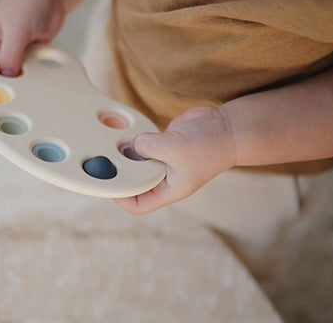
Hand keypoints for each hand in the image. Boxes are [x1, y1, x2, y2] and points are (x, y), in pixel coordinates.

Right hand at [0, 0, 65, 75]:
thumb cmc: (28, 3)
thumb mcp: (17, 30)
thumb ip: (10, 54)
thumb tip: (8, 76)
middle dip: (1, 80)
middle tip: (12, 86)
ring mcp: (12, 50)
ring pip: (10, 72)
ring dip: (19, 76)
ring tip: (26, 76)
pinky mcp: (26, 52)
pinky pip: (26, 68)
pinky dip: (31, 72)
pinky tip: (37, 70)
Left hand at [114, 106, 237, 213]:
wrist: (227, 128)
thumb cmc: (209, 146)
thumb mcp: (174, 148)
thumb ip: (148, 147)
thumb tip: (130, 144)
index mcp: (168, 189)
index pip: (139, 204)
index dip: (121, 198)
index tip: (109, 183)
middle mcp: (164, 177)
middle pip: (134, 181)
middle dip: (120, 171)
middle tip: (105, 158)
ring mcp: (163, 159)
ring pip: (136, 161)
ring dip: (126, 152)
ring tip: (115, 142)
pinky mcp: (164, 142)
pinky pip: (142, 144)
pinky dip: (134, 139)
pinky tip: (128, 132)